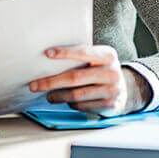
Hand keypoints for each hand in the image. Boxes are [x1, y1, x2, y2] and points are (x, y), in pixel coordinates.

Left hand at [28, 45, 150, 116]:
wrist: (124, 89)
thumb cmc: (101, 70)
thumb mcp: (97, 59)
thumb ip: (81, 57)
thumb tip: (48, 58)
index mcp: (108, 55)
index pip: (83, 52)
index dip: (64, 53)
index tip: (47, 54)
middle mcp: (112, 72)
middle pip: (74, 77)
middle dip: (51, 81)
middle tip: (34, 84)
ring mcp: (112, 90)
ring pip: (76, 95)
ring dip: (57, 96)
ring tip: (48, 95)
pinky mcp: (109, 105)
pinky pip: (82, 106)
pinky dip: (70, 104)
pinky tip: (65, 100)